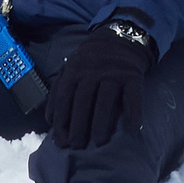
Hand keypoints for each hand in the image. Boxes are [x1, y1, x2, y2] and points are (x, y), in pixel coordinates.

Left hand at [47, 15, 155, 149]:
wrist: (122, 37)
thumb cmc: (93, 60)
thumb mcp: (72, 67)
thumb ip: (60, 89)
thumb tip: (50, 121)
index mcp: (74, 70)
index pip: (64, 98)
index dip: (61, 121)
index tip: (60, 142)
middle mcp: (92, 70)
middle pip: (82, 101)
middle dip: (78, 125)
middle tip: (77, 146)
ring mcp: (114, 72)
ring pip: (105, 100)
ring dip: (101, 123)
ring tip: (99, 143)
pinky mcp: (133, 75)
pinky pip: (132, 96)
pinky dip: (133, 112)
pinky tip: (132, 129)